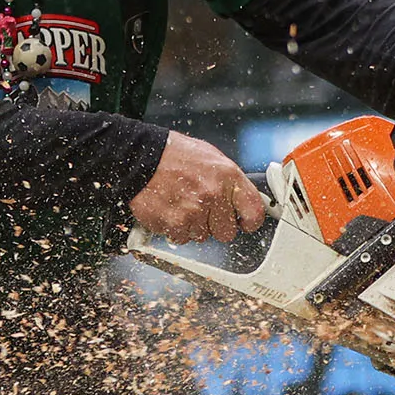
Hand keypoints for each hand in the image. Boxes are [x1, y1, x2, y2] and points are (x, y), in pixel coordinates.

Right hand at [128, 131, 267, 243]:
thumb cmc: (174, 155)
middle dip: (216, 224)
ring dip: (194, 226)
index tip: (246, 223)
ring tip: (182, 204)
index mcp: (228, 176)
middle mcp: (213, 194)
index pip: (254, 211)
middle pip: (227, 232)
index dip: (250, 221)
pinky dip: (175, 229)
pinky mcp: (174, 223)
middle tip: (203, 210)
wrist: (140, 157)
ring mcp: (194, 211)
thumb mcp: (212, 158)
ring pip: (203, 236)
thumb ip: (230, 182)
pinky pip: (182, 238)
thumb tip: (243, 200)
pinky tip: (170, 210)